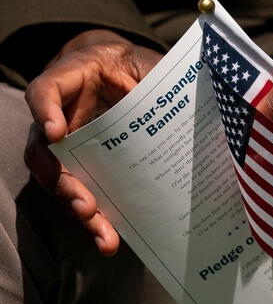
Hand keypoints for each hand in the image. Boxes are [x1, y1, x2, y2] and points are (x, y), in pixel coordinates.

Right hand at [24, 30, 162, 254]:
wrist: (138, 78)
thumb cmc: (141, 67)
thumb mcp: (149, 64)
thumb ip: (155, 77)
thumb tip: (196, 94)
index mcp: (74, 79)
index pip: (46, 92)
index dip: (45, 110)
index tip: (56, 132)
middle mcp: (61, 116)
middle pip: (47, 152)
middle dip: (65, 184)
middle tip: (86, 207)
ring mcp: (70, 145)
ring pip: (61, 182)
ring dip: (80, 210)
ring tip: (103, 235)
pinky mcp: (87, 168)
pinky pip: (85, 193)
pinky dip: (97, 219)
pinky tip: (110, 239)